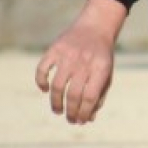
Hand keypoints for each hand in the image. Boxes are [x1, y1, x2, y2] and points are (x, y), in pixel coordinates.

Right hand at [35, 0, 126, 123]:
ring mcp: (68, 55)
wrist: (96, 26)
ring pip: (57, 86)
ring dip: (56, 102)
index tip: (81, 121)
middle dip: (71, 112)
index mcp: (100, 69)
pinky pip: (42, 69)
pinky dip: (41, 82)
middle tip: (69, 119)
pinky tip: (45, 90)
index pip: (90, 97)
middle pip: (74, 94)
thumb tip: (89, 119)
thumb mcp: (107, 73)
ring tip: (58, 111)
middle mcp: (84, 62)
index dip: (84, 112)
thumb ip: (100, 95)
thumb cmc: (101, 56)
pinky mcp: (54, 49)